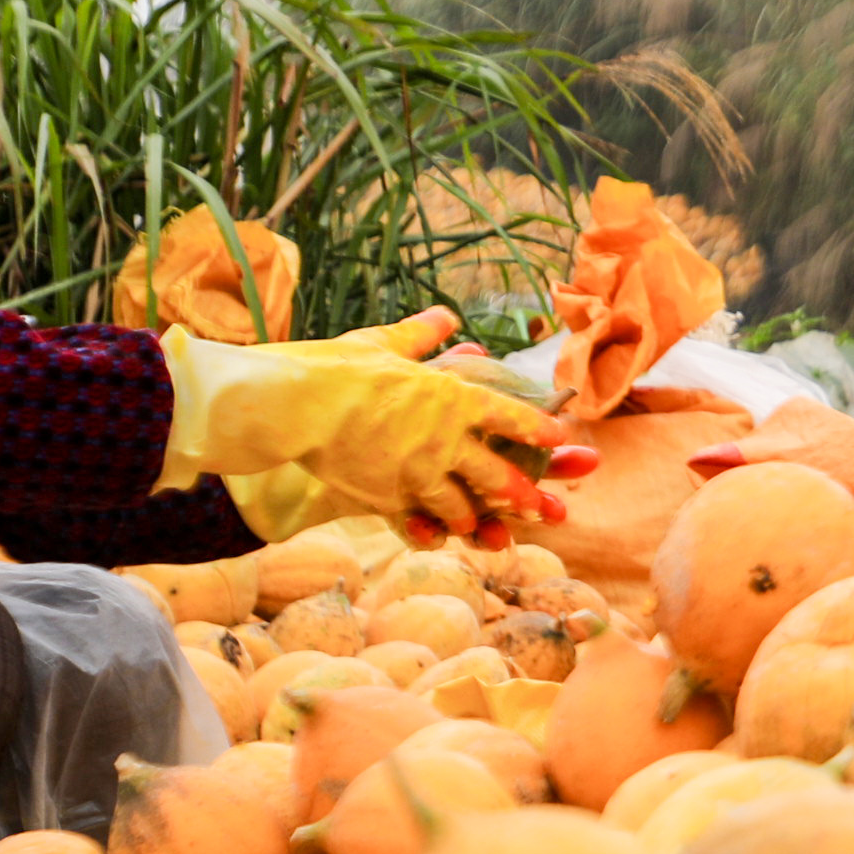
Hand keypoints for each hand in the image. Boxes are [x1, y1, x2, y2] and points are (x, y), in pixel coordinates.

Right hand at [165, 322, 587, 542]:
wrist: (295, 408)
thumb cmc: (338, 369)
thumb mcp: (384, 343)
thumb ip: (421, 335)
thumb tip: (445, 315)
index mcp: (451, 397)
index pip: (509, 415)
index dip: (537, 426)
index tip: (559, 435)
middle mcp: (443, 439)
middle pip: (497, 473)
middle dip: (522, 493)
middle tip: (543, 507)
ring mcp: (417, 473)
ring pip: (460, 504)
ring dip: (477, 519)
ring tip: (487, 529)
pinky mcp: (387, 497)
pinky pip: (419, 520)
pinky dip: (430, 529)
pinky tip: (438, 537)